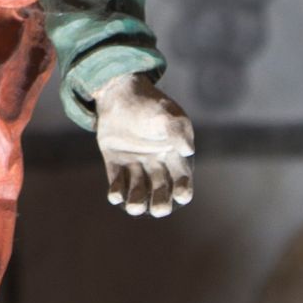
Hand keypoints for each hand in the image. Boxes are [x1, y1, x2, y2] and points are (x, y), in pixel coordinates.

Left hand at [93, 70, 196, 216]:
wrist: (119, 92)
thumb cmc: (149, 104)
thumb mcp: (167, 114)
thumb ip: (177, 131)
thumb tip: (188, 150)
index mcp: (174, 156)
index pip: (182, 179)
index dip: (183, 189)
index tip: (182, 195)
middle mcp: (156, 165)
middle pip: (160, 190)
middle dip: (161, 202)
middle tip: (159, 210)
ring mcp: (135, 164)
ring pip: (138, 190)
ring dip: (137, 201)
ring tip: (134, 207)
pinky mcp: (115, 163)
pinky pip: (117, 181)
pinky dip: (116, 192)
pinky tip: (115, 197)